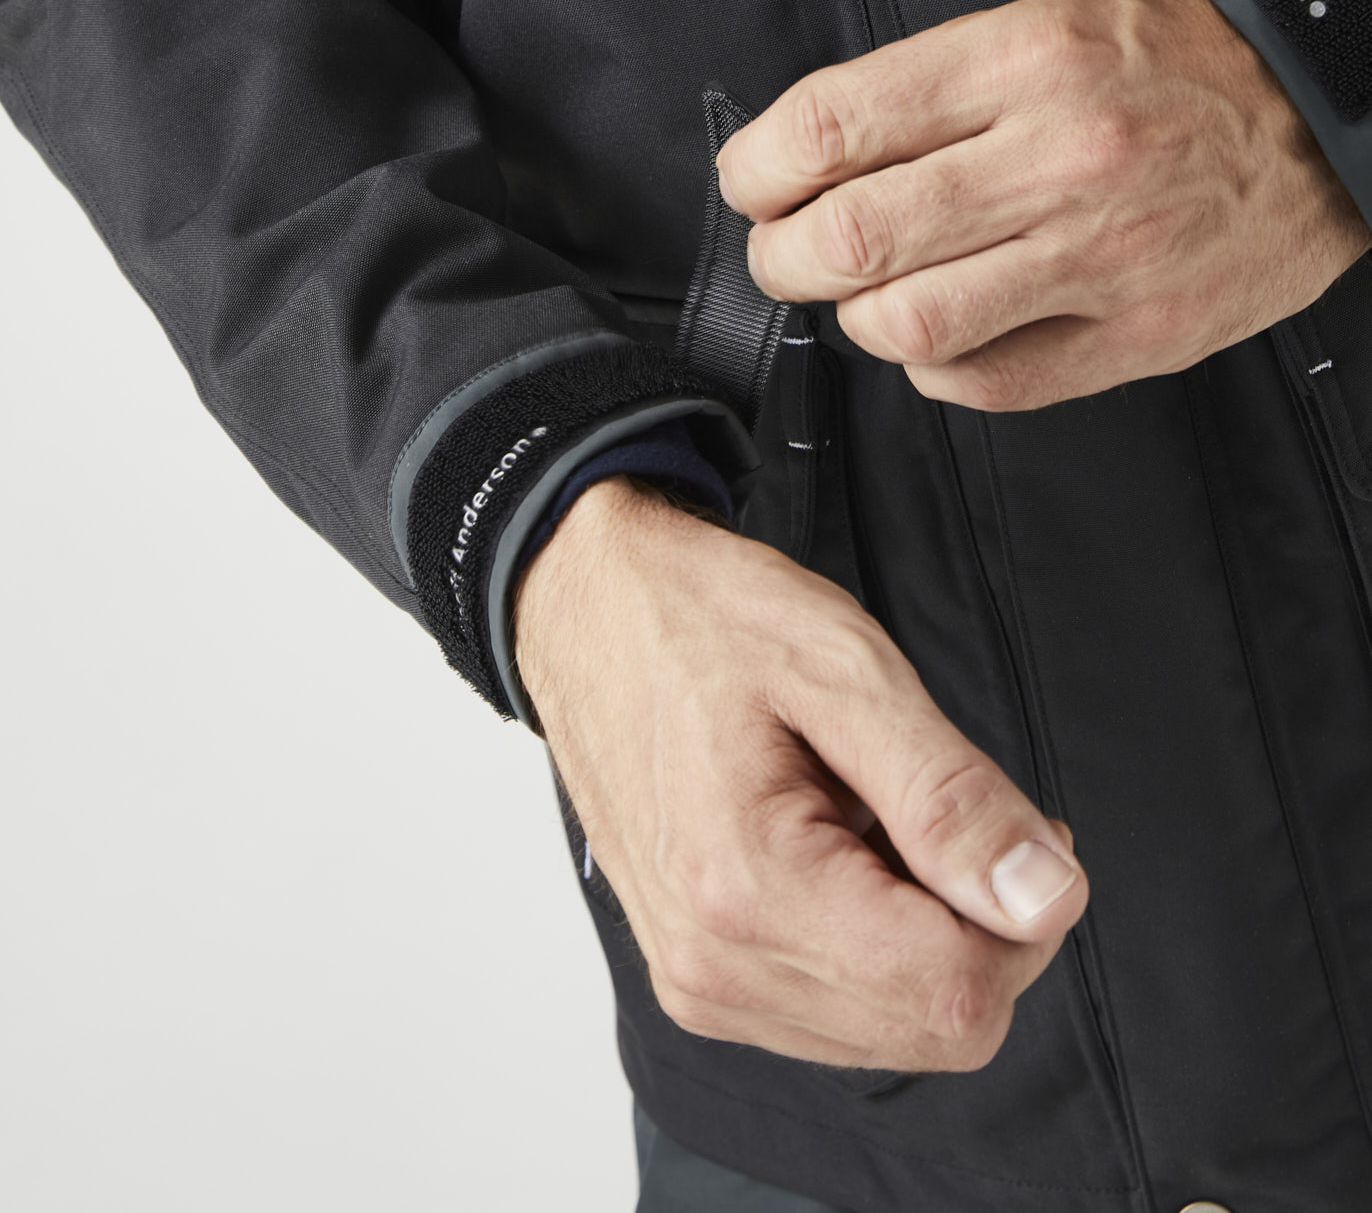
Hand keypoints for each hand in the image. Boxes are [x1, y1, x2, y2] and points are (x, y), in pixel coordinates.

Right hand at [512, 476, 1087, 1071]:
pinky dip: (872, 943)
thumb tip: (1049, 900)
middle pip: (936, 1026)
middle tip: (932, 805)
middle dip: (976, 923)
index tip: (1003, 820)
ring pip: (896, 1029)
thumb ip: (950, 797)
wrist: (590, 610)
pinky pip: (841, 1014)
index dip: (1021, 911)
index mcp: (747, 888)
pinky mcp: (699, 979)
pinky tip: (834, 851)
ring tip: (863, 817)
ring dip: (921, 933)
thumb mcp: (845, 670)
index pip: (959, 992)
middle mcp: (714, 965)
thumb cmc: (703, 620)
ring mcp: (699, 982)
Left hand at [717, 0, 1370, 409]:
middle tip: (784, 255)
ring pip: (908, 324)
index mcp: (1023, 62)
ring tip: (869, 293)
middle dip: (780, 260)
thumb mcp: (1038, 28)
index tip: (752, 186)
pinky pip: (983, 382)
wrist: (1318, 106)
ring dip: (856, 320)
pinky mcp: (1137, 334)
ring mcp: (1103, 257)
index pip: (831, 127)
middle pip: (850, 239)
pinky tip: (943, 335)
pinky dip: (933, 369)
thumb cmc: (1160, 69)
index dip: (757, 171)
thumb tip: (800, 166)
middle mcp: (1060, 158)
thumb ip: (921, 96)